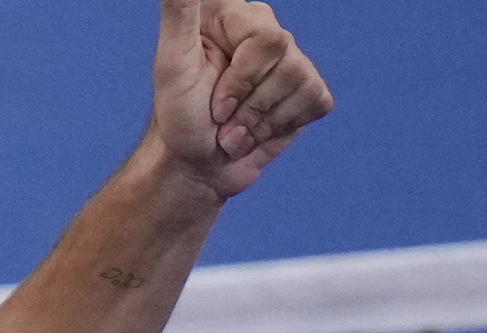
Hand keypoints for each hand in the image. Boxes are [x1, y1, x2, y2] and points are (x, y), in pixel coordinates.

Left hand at [149, 0, 333, 198]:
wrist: (196, 163)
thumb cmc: (179, 115)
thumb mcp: (171, 64)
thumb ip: (178, 12)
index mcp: (233, 16)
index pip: (266, 40)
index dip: (240, 81)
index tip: (214, 103)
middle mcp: (265, 30)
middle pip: (287, 63)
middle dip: (250, 106)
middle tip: (222, 119)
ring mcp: (291, 59)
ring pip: (301, 85)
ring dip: (261, 123)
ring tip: (235, 130)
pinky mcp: (308, 89)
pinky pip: (316, 102)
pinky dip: (281, 127)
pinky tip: (257, 132)